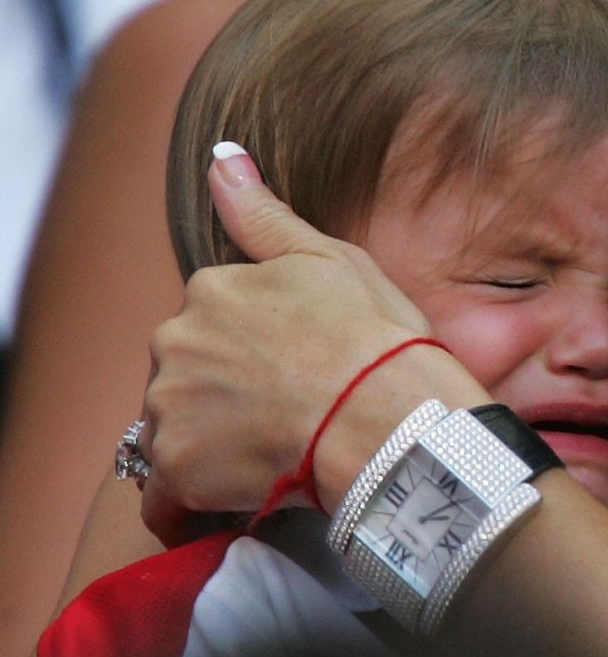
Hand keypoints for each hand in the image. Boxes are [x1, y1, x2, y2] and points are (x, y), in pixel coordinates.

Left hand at [140, 146, 436, 544]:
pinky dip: (191, 499)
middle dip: (223, 394)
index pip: (212, 321)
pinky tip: (233, 498)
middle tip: (287, 417)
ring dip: (211, 443)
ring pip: (176, 427)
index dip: (254, 350)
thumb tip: (221, 157)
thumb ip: (263, 215)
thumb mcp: (332, 260)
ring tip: (274, 458)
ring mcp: (171, 405)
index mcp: (211, 289)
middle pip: (187, 373)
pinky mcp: (177, 467)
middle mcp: (176, 341)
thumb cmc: (376, 340)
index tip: (293, 371)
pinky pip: (168, 491)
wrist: (391, 420)